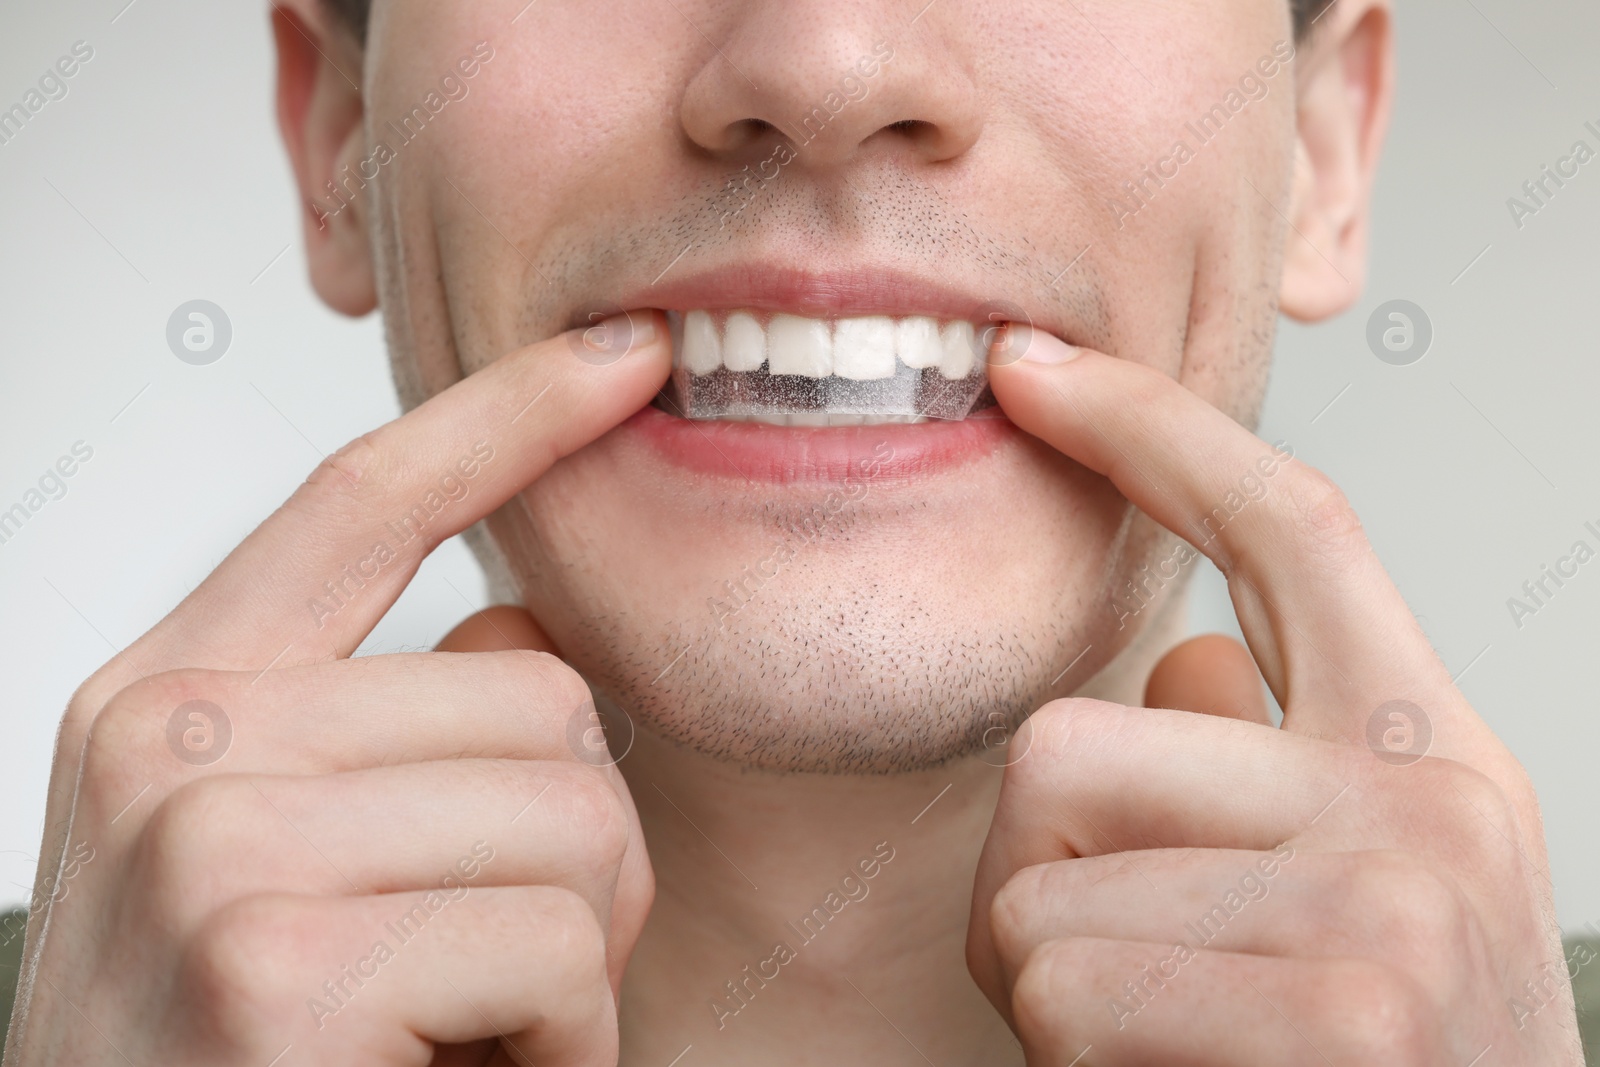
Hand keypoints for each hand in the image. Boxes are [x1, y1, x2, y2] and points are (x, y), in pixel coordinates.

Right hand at [8, 313, 668, 1065]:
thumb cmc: (227, 1062)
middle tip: (486, 969)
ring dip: (574, 955)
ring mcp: (217, 845)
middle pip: (543, 691)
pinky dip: (565, 1043)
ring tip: (464, 1029)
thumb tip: (520, 626)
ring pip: (578, 812)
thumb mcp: (270, 867)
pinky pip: (563, 947)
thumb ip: (387, 729)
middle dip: (575, 849)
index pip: (362, 500)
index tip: (625, 356)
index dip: (511, 414)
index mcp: (167, 698)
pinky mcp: (285, 967)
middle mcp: (172, 743)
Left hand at [967, 332, 1579, 1063]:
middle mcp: (1425, 803)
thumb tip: (1184, 661)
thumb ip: (1276, 769)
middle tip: (1116, 978)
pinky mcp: (1335, 1013)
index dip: (1151, 430)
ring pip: (1034, 889)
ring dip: (1051, 992)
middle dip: (1031, 881)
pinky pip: (1059, 987)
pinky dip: (1069, 1062)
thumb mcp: (1366, 896)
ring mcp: (1387, 906)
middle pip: (1066, 744)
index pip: (1286, 528)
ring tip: (1165, 1047)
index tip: (1030, 369)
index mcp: (1426, 753)